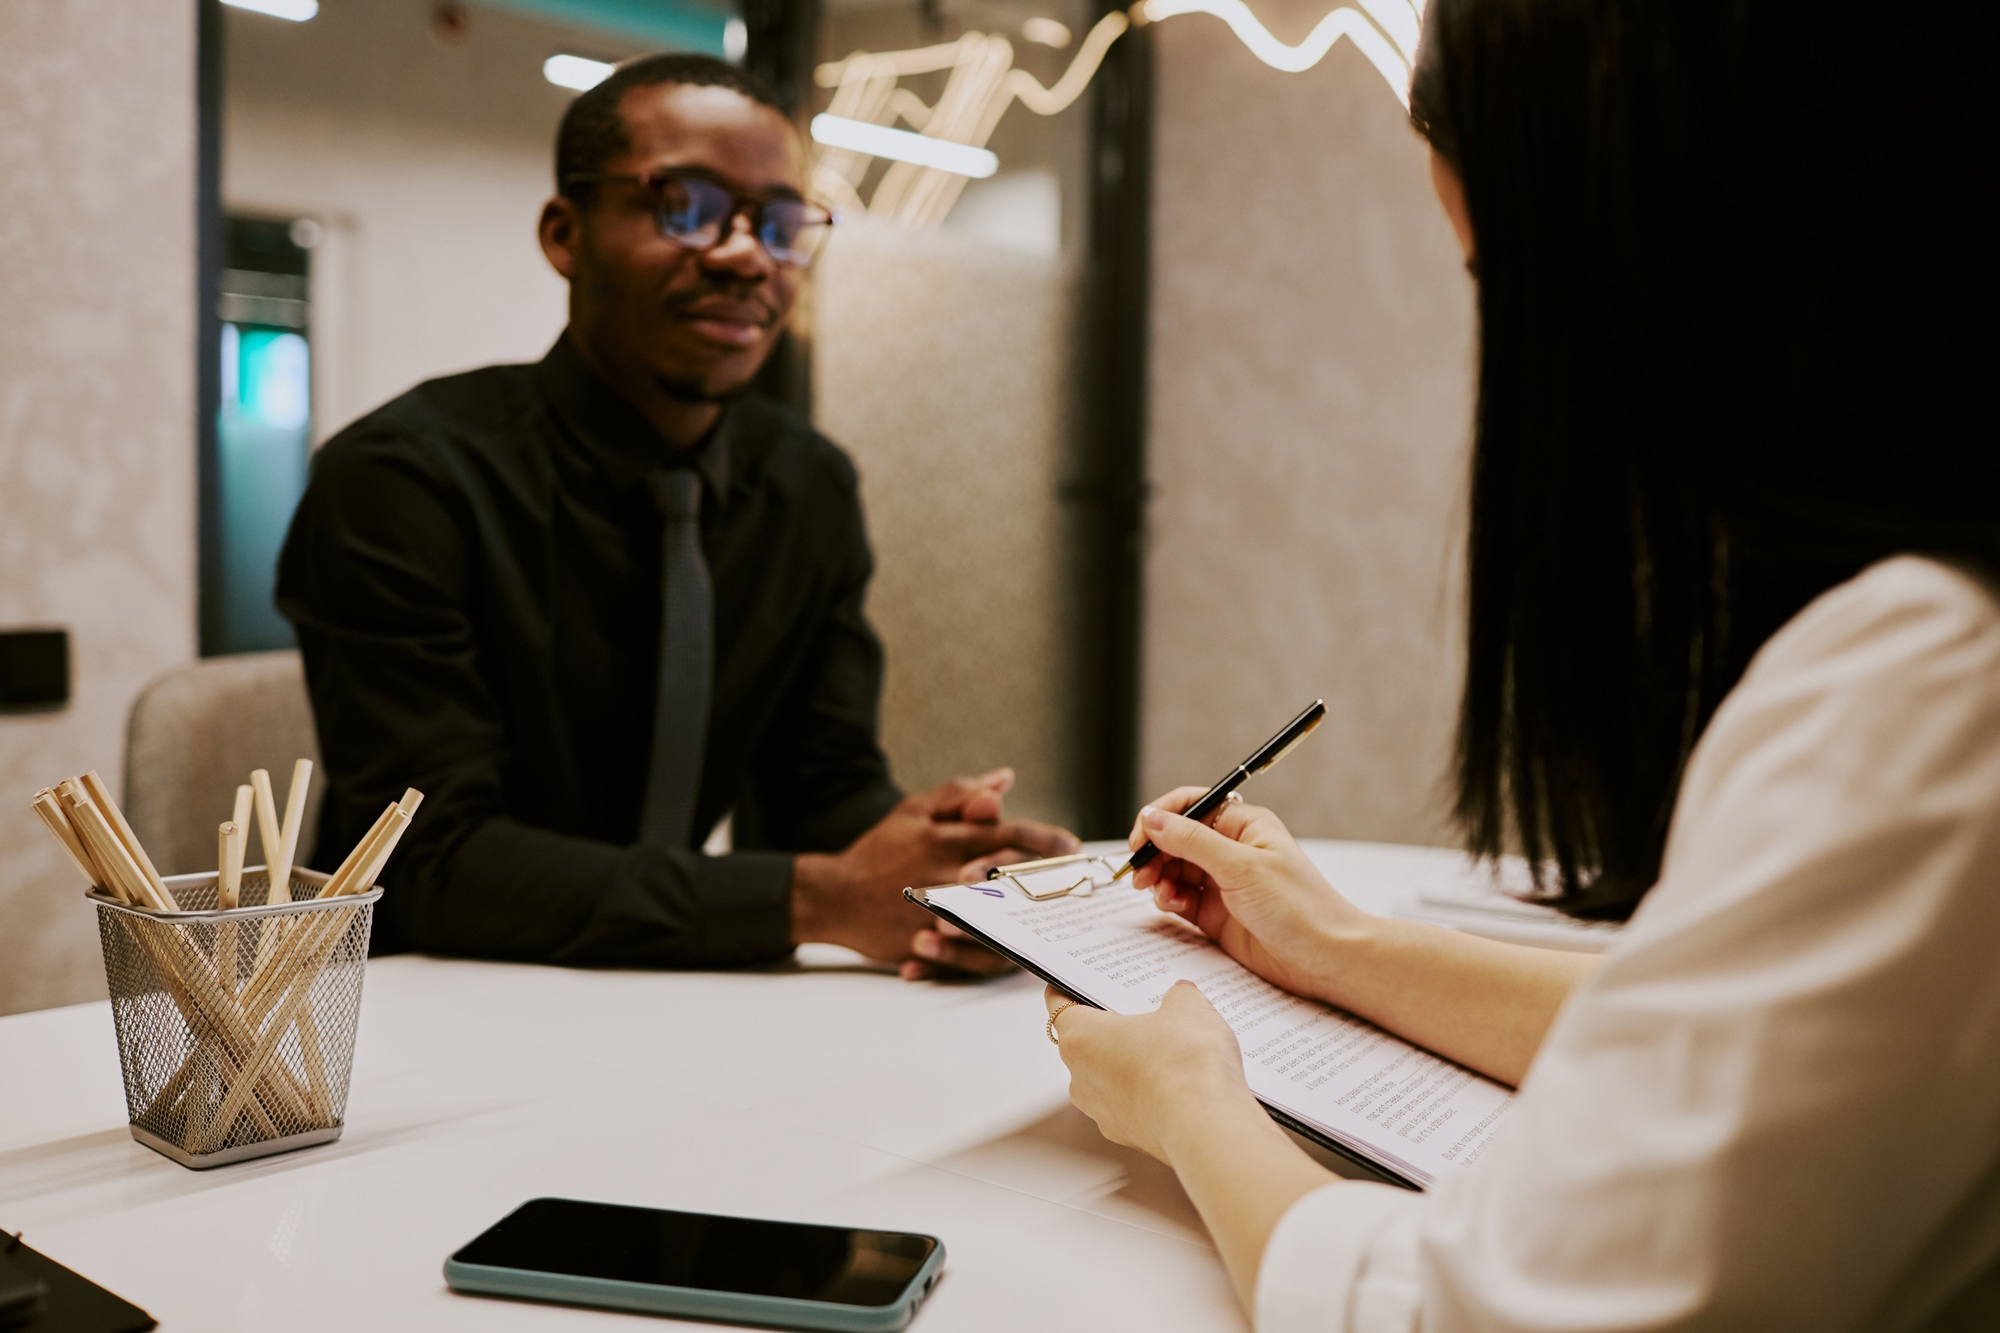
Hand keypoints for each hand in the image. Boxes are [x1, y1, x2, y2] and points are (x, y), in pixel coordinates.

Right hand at [793, 769, 1079, 975]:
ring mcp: (937, 914)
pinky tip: (1012, 951)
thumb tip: (1005, 780)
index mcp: (947, 840)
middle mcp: (946, 876)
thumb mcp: (914, 811)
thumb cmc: (878, 851)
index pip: (1007, 835)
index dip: (1045, 840)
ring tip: (1052, 922)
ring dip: (1028, 922)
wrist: (833, 896)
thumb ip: (960, 795)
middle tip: (1075, 883)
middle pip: (1009, 879)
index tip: (1072, 846)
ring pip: (994, 923)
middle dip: (1048, 880)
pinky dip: (987, 957)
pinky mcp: (925, 944)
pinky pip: (965, 958)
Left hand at [1044, 982, 1257, 1163]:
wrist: (1207, 1125)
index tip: (1076, 982)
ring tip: (1170, 1048)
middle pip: (1086, 1043)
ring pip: (1109, 1078)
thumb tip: (1180, 996)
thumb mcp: (1188, 1008)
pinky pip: (1133, 1105)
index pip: (1058, 1005)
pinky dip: (1150, 1093)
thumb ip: (1179, 996)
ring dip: (1130, 1063)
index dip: (1068, 988)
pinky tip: (1181, 1083)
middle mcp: (1081, 1078)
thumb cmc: (1185, 1062)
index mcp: (1080, 1038)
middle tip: (1140, 1010)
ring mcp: (1102, 1113)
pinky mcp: (1129, 1136)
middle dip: (1110, 1027)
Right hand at [1126, 789, 1367, 1003]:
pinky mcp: (1216, 913)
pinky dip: (1168, 900)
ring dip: (1158, 878)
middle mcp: (1231, 850)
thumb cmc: (1300, 907)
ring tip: (1157, 892)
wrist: (1324, 958)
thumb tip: (1153, 819)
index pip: (1190, 806)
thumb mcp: (1242, 867)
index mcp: (1243, 825)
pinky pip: (1180, 898)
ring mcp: (1223, 882)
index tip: (1140, 837)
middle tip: (1139, 872)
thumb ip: (1192, 842)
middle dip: (1154, 852)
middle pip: (1175, 839)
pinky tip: (1171, 905)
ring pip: (1173, 870)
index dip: (1160, 817)